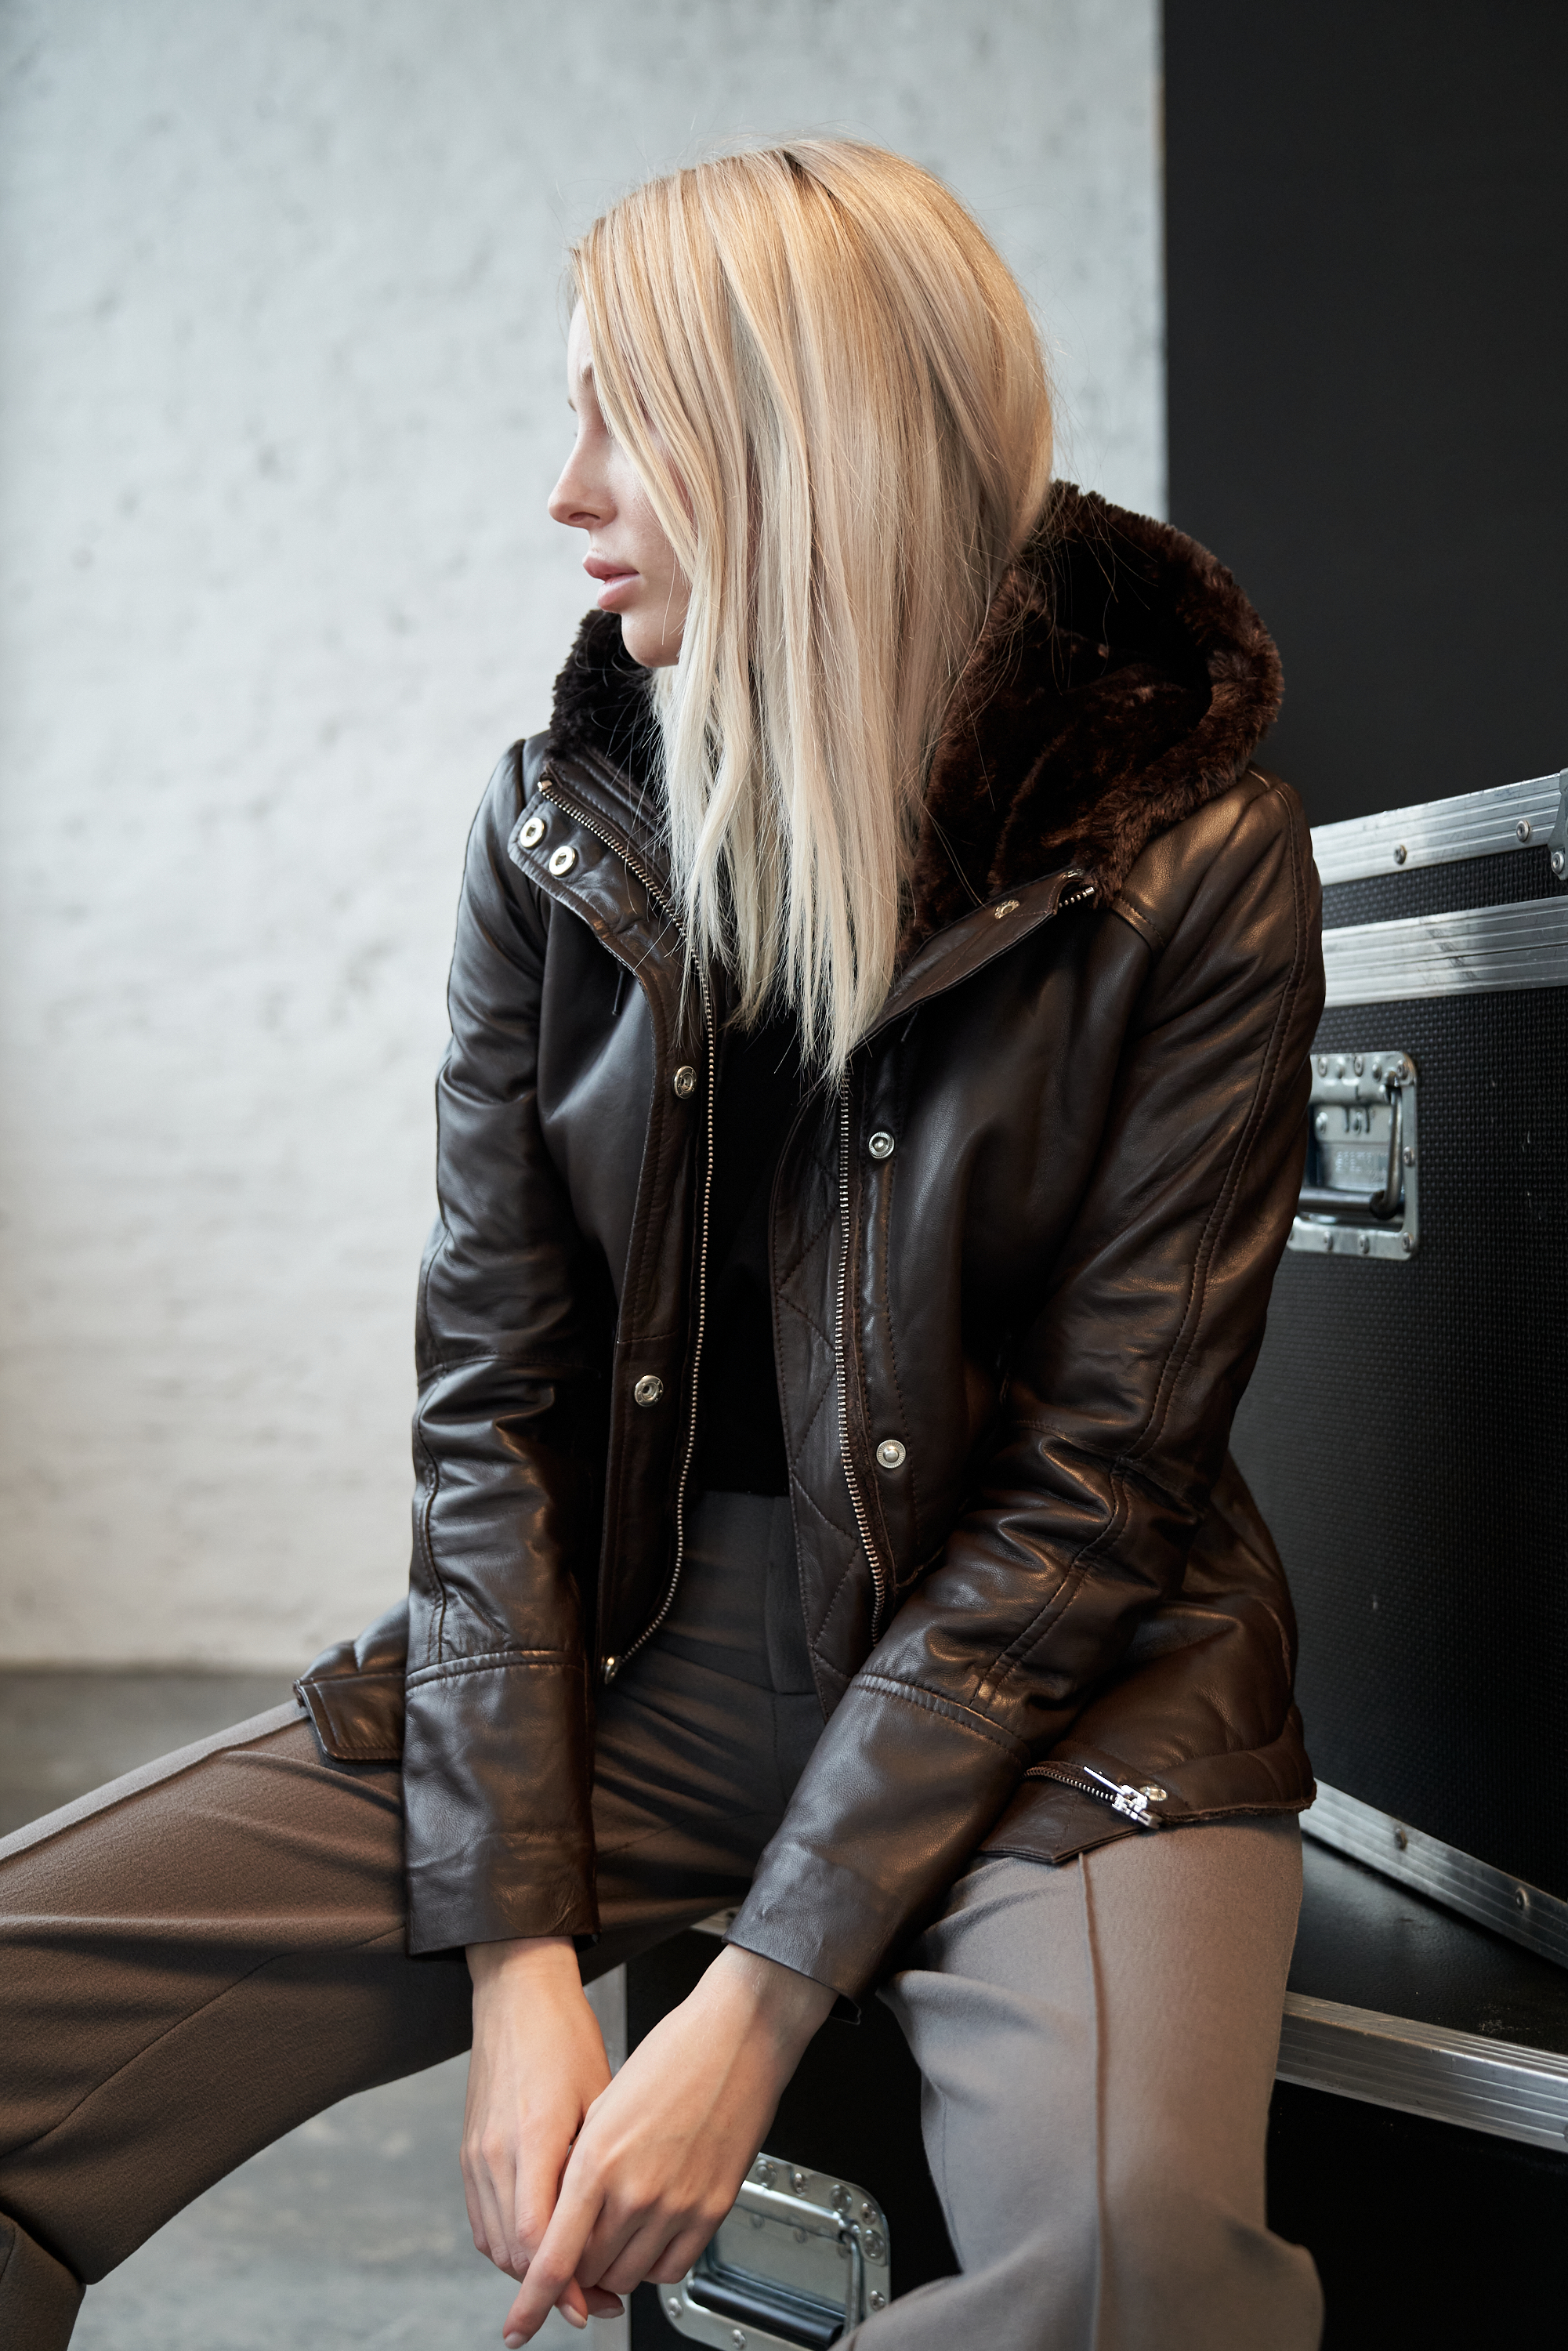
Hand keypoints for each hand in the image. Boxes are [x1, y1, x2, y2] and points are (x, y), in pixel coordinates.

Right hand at [462, 1935, 620, 2330]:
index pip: (540, 2238)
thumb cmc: (566, 2036)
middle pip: (514, 2252)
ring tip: (573, 2283)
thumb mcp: (602, 2098)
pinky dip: (509, 2246)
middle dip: (553, 2289)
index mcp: (535, 2136)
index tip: (592, 2308)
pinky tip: (539, 2248)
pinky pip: (482, 2220)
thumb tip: (618, 2225)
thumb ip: (603, 2166)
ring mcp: (476, 2153)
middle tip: (595, 2304)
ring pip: (495, 2244)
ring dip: (530, 2272)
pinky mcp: (468, 2151)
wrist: (519, 1995)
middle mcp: (497, 2151)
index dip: (565, 2283)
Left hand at [500, 1942, 835, 2345]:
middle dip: (578, 2266)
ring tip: (620, 2224)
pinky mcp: (713, 2209)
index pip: (554, 2258)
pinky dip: (654, 2261)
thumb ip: (581, 2169)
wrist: (738, 2035)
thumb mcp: (604, 2107)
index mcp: (597, 2161)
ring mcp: (677, 2205)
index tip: (517, 2326)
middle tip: (582, 2240)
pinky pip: (672, 2268)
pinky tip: (652, 2228)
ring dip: (615, 2264)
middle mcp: (635, 2192)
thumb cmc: (671, 2056)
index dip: (531, 2302)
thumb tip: (568, 2219)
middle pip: (589, 2272)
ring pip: (628, 2276)